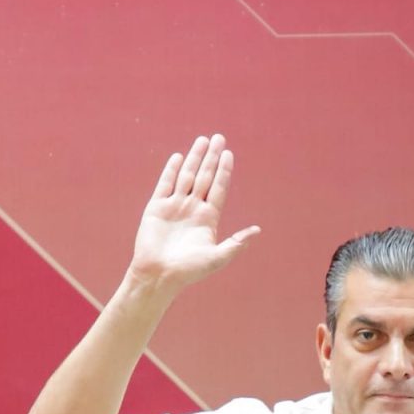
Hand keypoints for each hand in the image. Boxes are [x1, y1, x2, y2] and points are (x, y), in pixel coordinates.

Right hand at [128, 134, 259, 293]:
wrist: (158, 275)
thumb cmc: (189, 271)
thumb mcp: (217, 258)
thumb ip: (236, 243)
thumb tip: (257, 230)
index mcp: (208, 218)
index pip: (218, 188)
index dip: (224, 171)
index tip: (229, 154)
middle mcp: (193, 209)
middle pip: (204, 177)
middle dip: (212, 157)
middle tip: (219, 137)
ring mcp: (175, 206)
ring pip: (187, 176)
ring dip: (194, 158)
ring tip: (202, 140)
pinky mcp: (156, 208)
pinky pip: (165, 184)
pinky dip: (171, 170)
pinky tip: (178, 157)